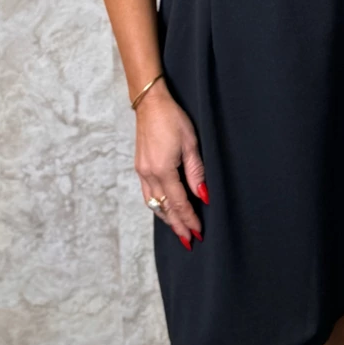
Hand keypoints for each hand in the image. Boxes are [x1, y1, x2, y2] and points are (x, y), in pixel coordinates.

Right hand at [134, 86, 207, 249]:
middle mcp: (149, 174)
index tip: (198, 232)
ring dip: (167, 218)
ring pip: (154, 204)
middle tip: (189, 241)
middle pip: (165, 208)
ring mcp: (142, 171)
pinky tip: (165, 209)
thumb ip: (196, 173)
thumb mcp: (190, 143)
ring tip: (178, 230)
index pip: (179, 203)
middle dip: (177, 225)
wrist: (150, 103)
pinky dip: (158, 206)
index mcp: (163, 170)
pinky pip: (147, 194)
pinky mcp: (140, 166)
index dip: (189, 219)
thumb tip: (203, 197)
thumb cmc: (172, 118)